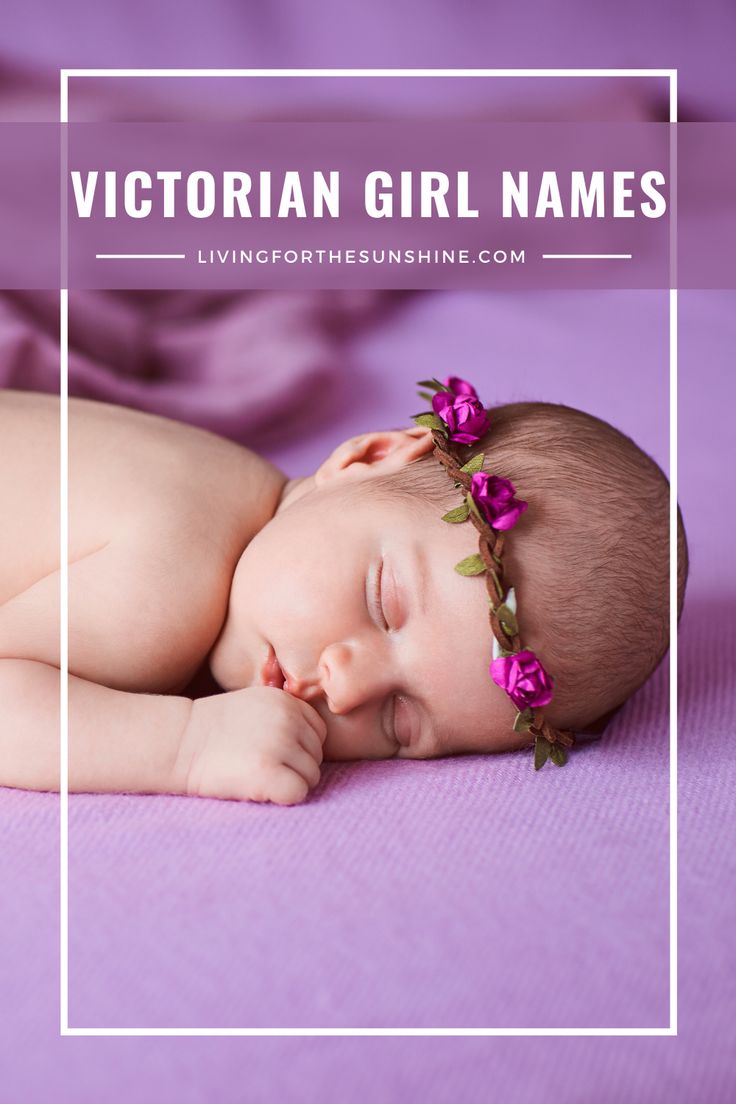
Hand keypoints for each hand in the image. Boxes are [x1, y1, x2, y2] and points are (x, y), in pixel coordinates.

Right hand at [178, 686, 326, 805]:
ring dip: (289, 782)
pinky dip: (283, 797)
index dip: (299, 748)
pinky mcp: (268, 772)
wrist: (179, 742)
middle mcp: (288, 719)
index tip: (272, 752)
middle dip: (294, 767)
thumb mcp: (256, 705)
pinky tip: (259, 789)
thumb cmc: (215, 729)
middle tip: (260, 766)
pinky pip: (299, 793)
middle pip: (317, 756)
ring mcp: (279, 745)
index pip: (318, 733)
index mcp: (288, 701)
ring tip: (256, 775)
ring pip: (311, 776)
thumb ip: (286, 716)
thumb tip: (317, 742)